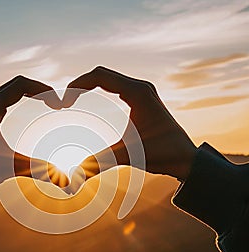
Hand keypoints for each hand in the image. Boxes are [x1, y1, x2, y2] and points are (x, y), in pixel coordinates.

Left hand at [0, 76, 66, 207]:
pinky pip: (1, 101)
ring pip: (8, 91)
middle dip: (39, 90)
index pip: (20, 85)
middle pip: (16, 84)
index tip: (58, 103)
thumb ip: (38, 170)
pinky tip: (28, 112)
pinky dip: (18, 101)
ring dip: (28, 94)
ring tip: (47, 104)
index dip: (43, 90)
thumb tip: (66, 181)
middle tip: (57, 104)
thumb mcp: (6, 169)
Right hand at [63, 66, 196, 192]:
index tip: (64, 102)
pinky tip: (90, 102)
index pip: (100, 76)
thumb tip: (73, 178)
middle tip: (64, 101)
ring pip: (108, 79)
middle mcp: (141, 87)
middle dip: (80, 84)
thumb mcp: (129, 156)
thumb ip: (99, 163)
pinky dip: (99, 90)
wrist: (186, 158)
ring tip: (73, 100)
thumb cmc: (164, 154)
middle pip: (102, 74)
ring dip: (89, 85)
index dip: (78, 85)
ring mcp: (142, 91)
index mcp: (138, 93)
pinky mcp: (142, 99)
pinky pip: (115, 86)